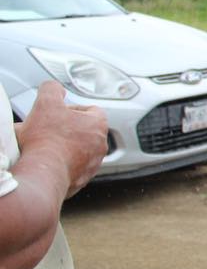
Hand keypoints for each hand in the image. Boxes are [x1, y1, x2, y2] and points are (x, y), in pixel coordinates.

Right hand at [17, 81, 107, 197]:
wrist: (43, 173)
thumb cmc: (47, 138)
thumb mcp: (46, 103)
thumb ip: (52, 89)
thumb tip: (54, 88)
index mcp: (98, 125)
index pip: (92, 110)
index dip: (73, 108)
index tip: (58, 112)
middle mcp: (101, 146)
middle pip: (83, 132)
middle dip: (65, 129)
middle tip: (47, 129)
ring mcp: (93, 165)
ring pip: (78, 151)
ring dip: (63, 147)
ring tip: (43, 146)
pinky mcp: (82, 180)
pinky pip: (71, 168)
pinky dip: (60, 163)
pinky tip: (45, 161)